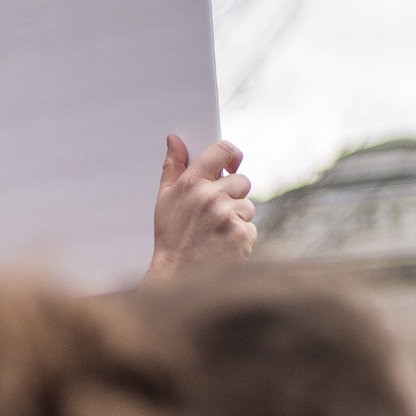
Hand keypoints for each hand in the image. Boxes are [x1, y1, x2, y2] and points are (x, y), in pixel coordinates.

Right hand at [145, 135, 254, 283]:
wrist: (177, 275)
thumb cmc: (171, 238)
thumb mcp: (164, 200)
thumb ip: (172, 167)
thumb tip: (175, 140)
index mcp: (191, 183)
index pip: (221, 150)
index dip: (232, 154)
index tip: (233, 164)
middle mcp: (209, 196)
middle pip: (241, 181)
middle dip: (233, 195)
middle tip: (215, 214)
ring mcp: (227, 215)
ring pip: (247, 205)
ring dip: (237, 218)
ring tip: (216, 233)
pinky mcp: (241, 234)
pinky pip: (250, 227)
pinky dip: (240, 236)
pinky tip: (222, 245)